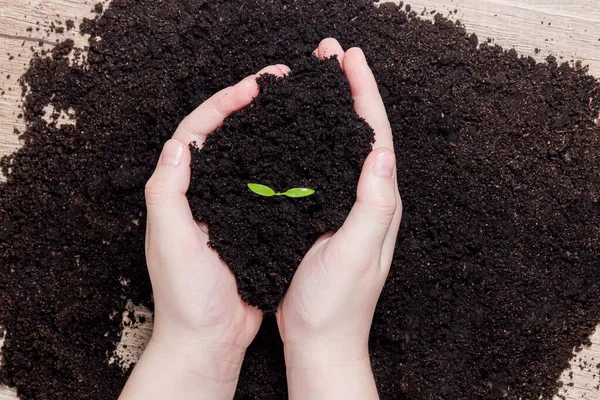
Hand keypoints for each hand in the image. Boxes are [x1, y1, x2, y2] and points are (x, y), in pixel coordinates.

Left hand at [119, 64, 290, 399]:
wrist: (209, 338)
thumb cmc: (186, 297)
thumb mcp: (171, 244)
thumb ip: (167, 195)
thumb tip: (176, 145)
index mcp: (179, 191)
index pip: (198, 131)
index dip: (223, 103)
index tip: (254, 87)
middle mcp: (202, 192)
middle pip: (223, 135)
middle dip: (247, 105)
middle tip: (277, 85)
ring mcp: (227, 205)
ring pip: (246, 155)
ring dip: (265, 129)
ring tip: (291, 110)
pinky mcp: (249, 222)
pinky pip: (263, 182)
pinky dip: (278, 163)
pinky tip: (299, 155)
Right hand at [277, 39, 401, 398]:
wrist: (320, 340)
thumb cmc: (335, 305)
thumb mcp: (355, 254)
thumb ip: (373, 207)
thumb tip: (382, 153)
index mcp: (377, 202)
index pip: (374, 134)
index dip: (362, 92)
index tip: (348, 58)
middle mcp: (367, 199)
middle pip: (361, 132)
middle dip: (349, 89)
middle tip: (331, 56)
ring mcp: (345, 208)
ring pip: (341, 146)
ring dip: (333, 110)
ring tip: (317, 82)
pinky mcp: (325, 217)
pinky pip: (323, 167)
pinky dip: (315, 141)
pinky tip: (298, 133)